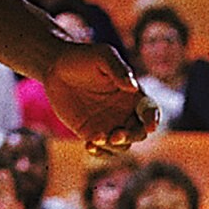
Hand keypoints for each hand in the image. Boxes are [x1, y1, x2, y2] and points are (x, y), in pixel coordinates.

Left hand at [43, 41, 157, 157]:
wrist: (55, 68)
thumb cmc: (83, 57)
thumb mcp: (103, 56)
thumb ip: (119, 69)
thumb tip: (133, 86)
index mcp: (132, 94)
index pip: (150, 111)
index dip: (153, 119)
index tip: (149, 126)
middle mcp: (124, 112)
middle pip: (138, 133)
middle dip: (131, 137)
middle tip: (116, 135)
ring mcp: (109, 124)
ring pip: (122, 146)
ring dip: (114, 146)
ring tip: (97, 138)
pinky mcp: (91, 133)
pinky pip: (102, 150)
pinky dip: (100, 152)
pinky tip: (90, 145)